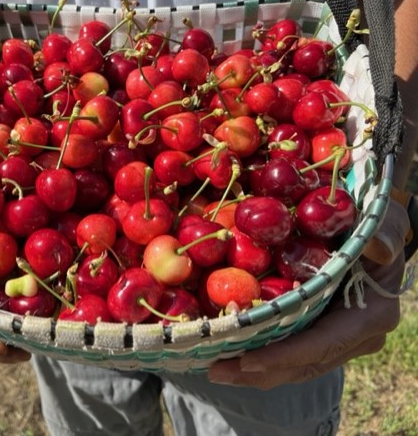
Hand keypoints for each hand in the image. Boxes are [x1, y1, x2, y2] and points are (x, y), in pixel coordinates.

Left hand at [208, 199, 409, 389]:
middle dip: (257, 371)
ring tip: (213, 369)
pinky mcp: (317, 334)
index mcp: (369, 316)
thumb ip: (380, 236)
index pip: (322, 345)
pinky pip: (287, 351)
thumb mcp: (381, 224)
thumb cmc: (372, 226)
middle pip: (301, 364)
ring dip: (250, 370)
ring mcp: (335, 340)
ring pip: (291, 365)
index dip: (284, 355)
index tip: (247, 360)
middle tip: (215, 371)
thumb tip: (378, 246)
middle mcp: (354, 337)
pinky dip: (257, 353)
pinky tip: (225, 354)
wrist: (371, 234)